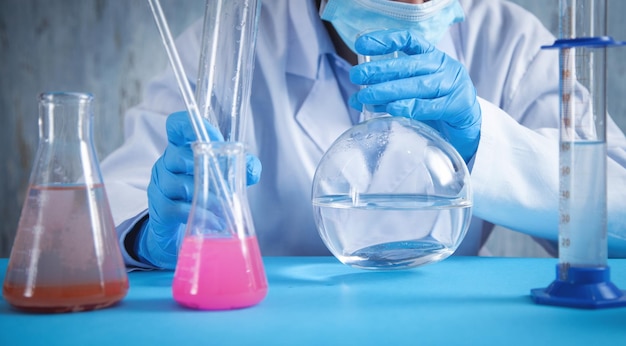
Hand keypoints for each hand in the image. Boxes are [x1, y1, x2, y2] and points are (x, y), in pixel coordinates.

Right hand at [135, 111, 261, 268]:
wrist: (178, 229)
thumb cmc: (200, 193)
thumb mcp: (222, 177)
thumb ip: (240, 168)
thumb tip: (250, 168)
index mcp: (180, 148)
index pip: (176, 126)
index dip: (187, 125)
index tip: (211, 137)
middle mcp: (166, 163)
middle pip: (178, 156)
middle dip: (205, 168)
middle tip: (224, 181)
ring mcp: (160, 185)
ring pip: (180, 183)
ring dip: (206, 195)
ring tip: (223, 206)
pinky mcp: (160, 208)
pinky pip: (178, 208)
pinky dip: (200, 213)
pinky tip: (214, 220)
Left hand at [349, 29, 480, 162]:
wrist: (466, 125)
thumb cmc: (436, 104)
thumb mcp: (415, 90)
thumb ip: (391, 89)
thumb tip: (357, 96)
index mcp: (433, 57)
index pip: (410, 40)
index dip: (386, 40)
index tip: (362, 44)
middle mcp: (444, 67)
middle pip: (409, 65)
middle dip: (379, 70)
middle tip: (357, 76)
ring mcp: (453, 85)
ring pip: (417, 86)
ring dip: (388, 91)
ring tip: (366, 96)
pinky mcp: (457, 106)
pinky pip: (430, 106)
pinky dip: (410, 107)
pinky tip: (391, 109)